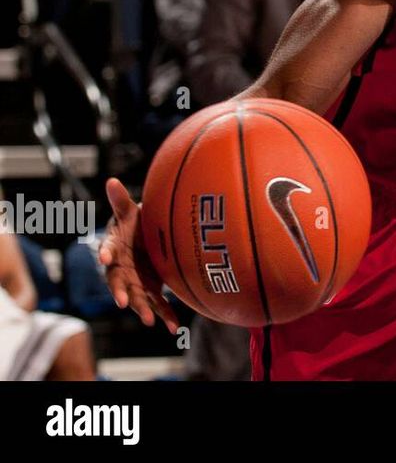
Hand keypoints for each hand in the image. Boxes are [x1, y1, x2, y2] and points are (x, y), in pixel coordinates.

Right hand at [98, 178, 178, 332]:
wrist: (147, 238)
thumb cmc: (136, 224)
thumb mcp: (129, 212)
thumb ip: (121, 200)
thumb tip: (111, 181)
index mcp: (117, 248)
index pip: (108, 249)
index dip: (106, 251)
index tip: (104, 255)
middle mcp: (123, 268)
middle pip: (118, 281)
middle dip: (119, 291)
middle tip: (121, 301)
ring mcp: (136, 281)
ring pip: (137, 298)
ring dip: (142, 309)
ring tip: (149, 321)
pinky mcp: (151, 289)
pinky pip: (158, 304)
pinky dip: (166, 316)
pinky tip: (175, 329)